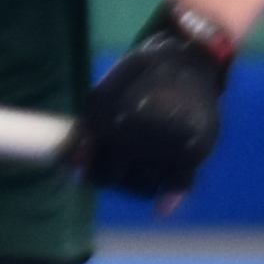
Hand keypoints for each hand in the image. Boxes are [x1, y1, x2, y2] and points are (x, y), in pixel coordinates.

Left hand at [75, 2, 233, 203]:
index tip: (91, 168)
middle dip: (114, 178)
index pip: (95, 171)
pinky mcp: (194, 151)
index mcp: (112, 122)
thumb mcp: (104, 97)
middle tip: (117, 166)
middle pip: (117, 183)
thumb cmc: (137, 78)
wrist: (186, 58)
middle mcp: (139, 136)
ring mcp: (168, 146)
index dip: (90, 173)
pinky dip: (167, 198)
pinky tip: (161, 206)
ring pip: (144, 189)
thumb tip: (70, 171)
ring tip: (139, 167)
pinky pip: (178, 187)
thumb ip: (87, 133)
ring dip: (138, 185)